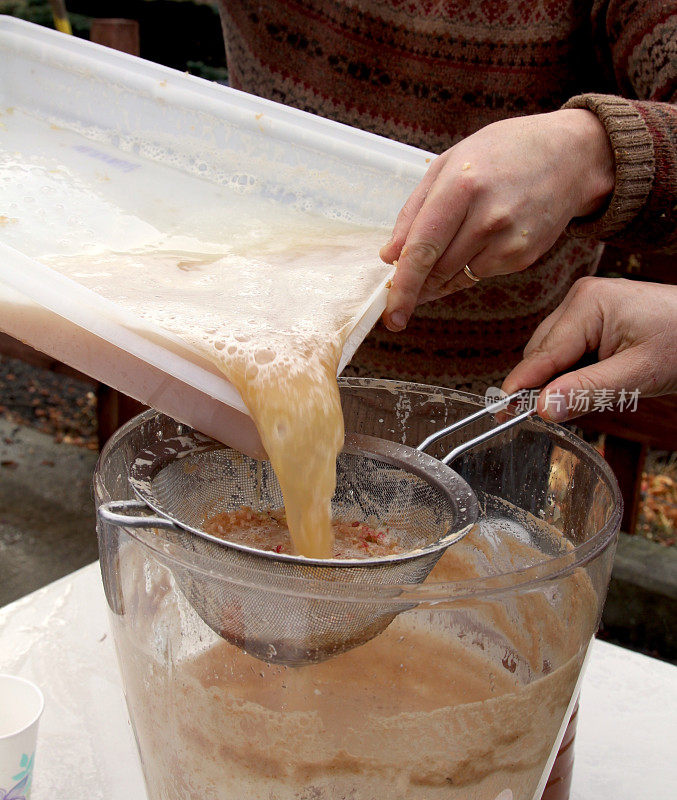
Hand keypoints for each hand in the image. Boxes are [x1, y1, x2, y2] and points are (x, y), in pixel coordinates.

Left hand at [380, 109, 614, 330]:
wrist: (569, 156)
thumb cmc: (502, 153)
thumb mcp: (448, 164)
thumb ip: (414, 211)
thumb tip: (390, 255)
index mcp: (461, 186)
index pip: (422, 249)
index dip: (403, 286)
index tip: (391, 313)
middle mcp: (487, 217)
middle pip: (437, 270)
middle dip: (415, 286)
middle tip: (399, 295)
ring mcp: (509, 240)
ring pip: (455, 277)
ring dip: (438, 278)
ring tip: (442, 254)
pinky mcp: (522, 256)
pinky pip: (479, 275)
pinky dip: (466, 269)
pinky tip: (475, 243)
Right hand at [502, 278, 676, 421]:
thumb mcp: (638, 374)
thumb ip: (586, 392)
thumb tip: (542, 408)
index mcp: (587, 304)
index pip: (542, 354)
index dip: (521, 387)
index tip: (500, 412)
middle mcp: (579, 299)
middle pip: (541, 354)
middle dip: (549, 384)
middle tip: (566, 411)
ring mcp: (584, 305)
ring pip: (552, 354)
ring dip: (565, 378)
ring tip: (603, 387)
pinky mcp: (592, 316)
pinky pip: (568, 350)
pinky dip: (576, 370)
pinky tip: (602, 376)